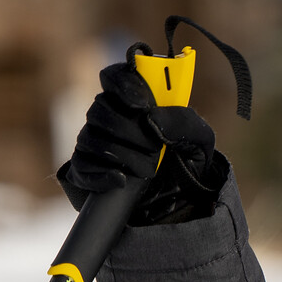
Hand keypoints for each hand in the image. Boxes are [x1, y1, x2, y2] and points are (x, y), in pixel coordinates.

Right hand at [56, 54, 224, 226]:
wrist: (180, 205)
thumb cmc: (188, 165)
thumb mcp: (199, 141)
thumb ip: (183, 122)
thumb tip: (152, 118)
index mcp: (134, 103)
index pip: (114, 77)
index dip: (122, 84)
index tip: (142, 105)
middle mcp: (109, 118)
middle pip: (100, 108)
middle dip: (130, 129)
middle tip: (155, 147)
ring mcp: (94, 144)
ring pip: (90, 137)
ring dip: (123, 155)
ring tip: (148, 171)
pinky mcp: (86, 171)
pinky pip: (81, 167)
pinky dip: (101, 175)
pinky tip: (122, 180)